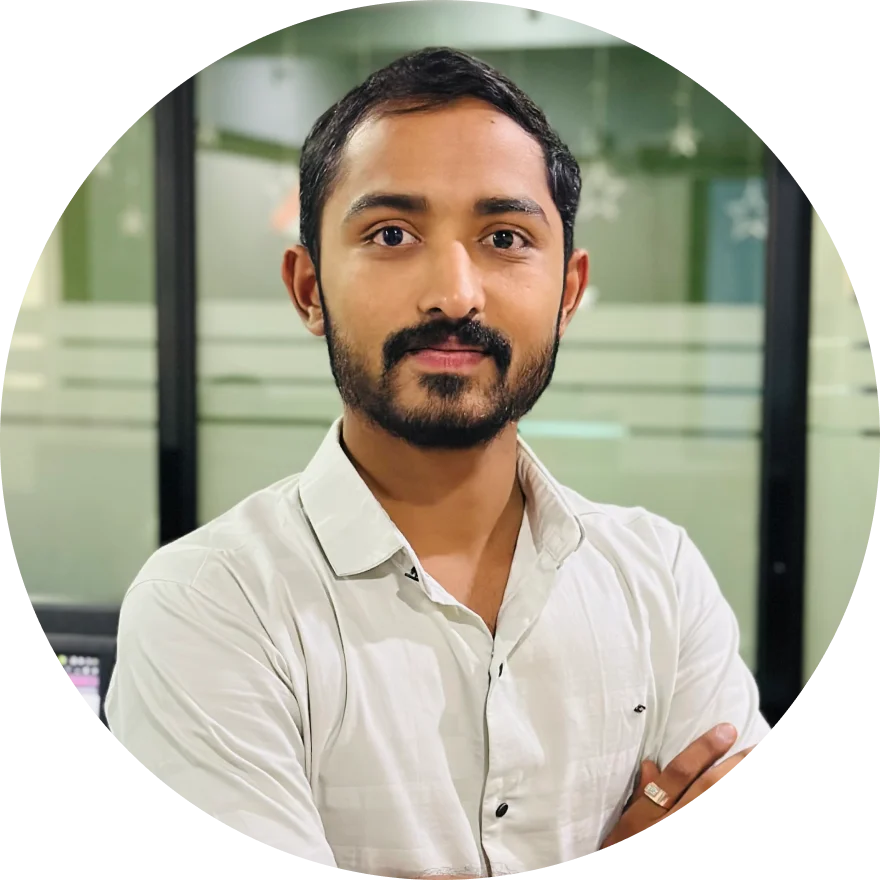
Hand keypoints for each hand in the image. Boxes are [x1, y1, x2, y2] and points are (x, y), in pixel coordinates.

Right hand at [600, 723, 751, 848]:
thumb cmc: (622, 853)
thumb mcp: (624, 831)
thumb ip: (640, 798)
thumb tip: (650, 764)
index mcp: (647, 818)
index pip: (677, 776)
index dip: (703, 751)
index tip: (726, 730)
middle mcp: (669, 826)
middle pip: (707, 789)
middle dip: (734, 765)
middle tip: (756, 745)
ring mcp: (679, 833)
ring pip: (714, 803)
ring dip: (738, 783)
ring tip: (757, 762)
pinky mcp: (703, 863)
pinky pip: (711, 821)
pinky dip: (729, 800)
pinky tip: (741, 788)